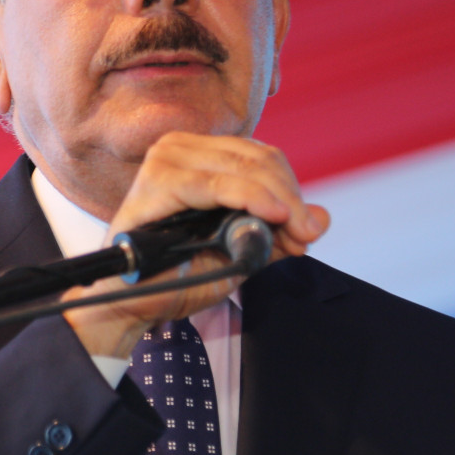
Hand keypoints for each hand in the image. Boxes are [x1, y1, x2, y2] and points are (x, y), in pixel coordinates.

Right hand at [62, 133, 329, 358]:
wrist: (132, 306)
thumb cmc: (180, 276)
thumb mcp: (240, 252)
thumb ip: (278, 233)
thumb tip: (322, 218)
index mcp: (199, 155)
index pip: (261, 157)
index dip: (291, 192)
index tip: (308, 231)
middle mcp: (181, 148)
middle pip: (258, 158)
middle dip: (290, 199)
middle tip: (305, 238)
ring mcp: (166, 160)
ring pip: (244, 166)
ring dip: (278, 202)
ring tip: (293, 237)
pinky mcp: (157, 181)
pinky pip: (216, 184)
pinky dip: (250, 197)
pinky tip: (273, 215)